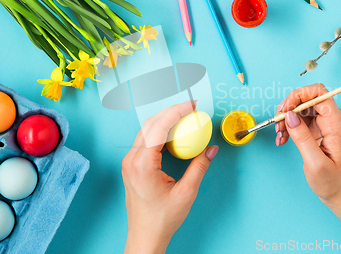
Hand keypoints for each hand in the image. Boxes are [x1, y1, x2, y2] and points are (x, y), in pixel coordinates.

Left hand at [122, 101, 218, 253]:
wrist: (145, 235)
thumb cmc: (162, 218)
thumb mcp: (186, 192)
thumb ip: (199, 166)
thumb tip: (212, 148)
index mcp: (142, 164)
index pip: (158, 127)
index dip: (176, 112)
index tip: (191, 106)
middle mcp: (132, 159)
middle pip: (150, 124)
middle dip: (171, 111)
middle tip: (191, 108)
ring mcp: (129, 162)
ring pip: (146, 130)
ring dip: (164, 120)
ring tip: (184, 117)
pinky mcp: (132, 165)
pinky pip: (145, 140)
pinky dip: (159, 132)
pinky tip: (173, 133)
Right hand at [275, 84, 340, 207]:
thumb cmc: (333, 182)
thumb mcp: (315, 163)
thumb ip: (302, 137)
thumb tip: (290, 115)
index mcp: (337, 123)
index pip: (318, 93)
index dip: (298, 95)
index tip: (284, 110)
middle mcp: (334, 119)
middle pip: (307, 99)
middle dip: (288, 109)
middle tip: (277, 127)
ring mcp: (328, 123)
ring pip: (302, 108)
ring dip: (287, 119)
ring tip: (279, 137)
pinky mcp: (322, 128)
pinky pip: (302, 119)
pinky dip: (290, 127)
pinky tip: (284, 139)